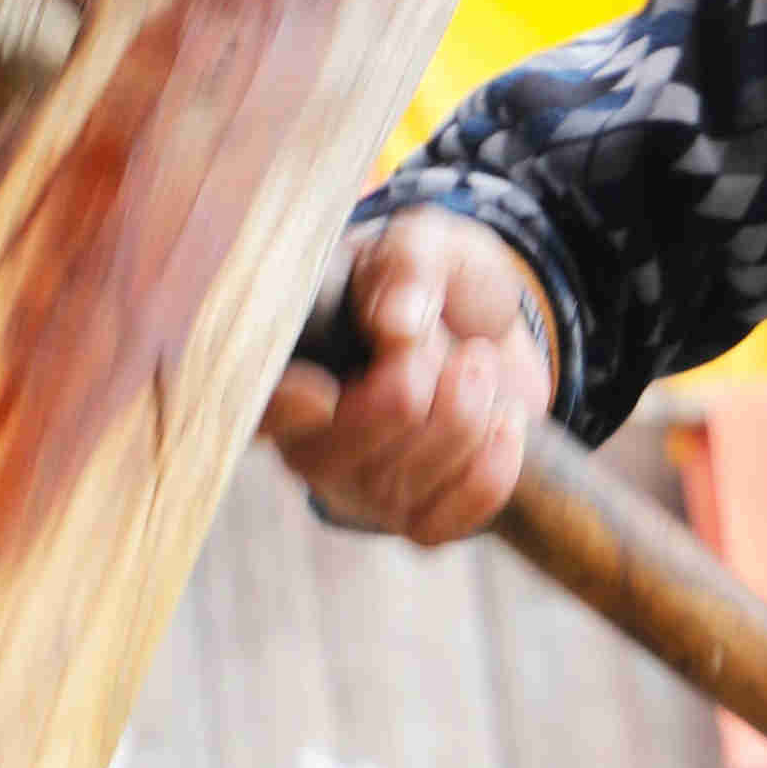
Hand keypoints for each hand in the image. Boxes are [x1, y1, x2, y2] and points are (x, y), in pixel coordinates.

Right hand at [262, 212, 554, 543]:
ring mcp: (359, 490)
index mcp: (290, 369)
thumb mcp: (426, 246)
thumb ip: (409, 267)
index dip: (288, 408)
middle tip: (463, 347)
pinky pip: (447, 521)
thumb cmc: (432, 286)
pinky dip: (492, 468)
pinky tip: (506, 420)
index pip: (260, 409)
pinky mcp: (414, 520)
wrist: (488, 331)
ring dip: (470, 413)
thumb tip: (397, 323)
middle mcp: (308, 442)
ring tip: (481, 366)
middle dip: (425, 385)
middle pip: (355, 440)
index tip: (328, 390)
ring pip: (409, 479)